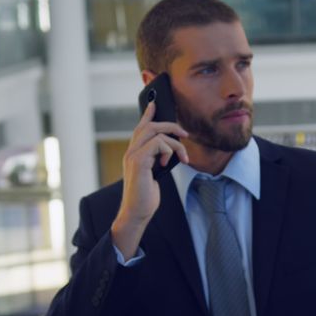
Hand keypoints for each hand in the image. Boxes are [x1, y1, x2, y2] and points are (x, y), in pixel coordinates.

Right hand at [112, 102, 189, 258]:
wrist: (137, 212)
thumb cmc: (145, 196)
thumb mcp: (154, 174)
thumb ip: (157, 160)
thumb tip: (169, 149)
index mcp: (134, 153)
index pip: (140, 128)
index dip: (148, 114)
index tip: (155, 103)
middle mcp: (131, 151)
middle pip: (150, 126)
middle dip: (170, 125)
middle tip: (185, 134)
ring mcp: (133, 155)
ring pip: (156, 132)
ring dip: (175, 143)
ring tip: (182, 157)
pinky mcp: (139, 162)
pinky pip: (157, 144)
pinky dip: (168, 150)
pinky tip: (167, 163)